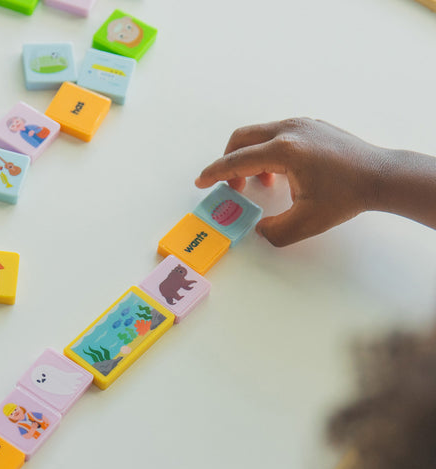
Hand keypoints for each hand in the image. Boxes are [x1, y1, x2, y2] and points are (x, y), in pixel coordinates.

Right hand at [195, 118, 384, 245]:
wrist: (380, 176)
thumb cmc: (346, 197)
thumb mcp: (304, 223)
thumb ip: (273, 231)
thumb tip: (258, 229)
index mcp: (285, 151)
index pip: (238, 160)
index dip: (215, 173)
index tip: (201, 181)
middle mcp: (290, 130)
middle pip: (242, 138)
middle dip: (228, 162)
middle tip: (231, 187)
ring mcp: (302, 124)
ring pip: (259, 135)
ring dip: (249, 158)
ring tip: (259, 183)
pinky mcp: (311, 126)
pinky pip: (276, 134)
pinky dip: (267, 152)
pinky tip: (280, 174)